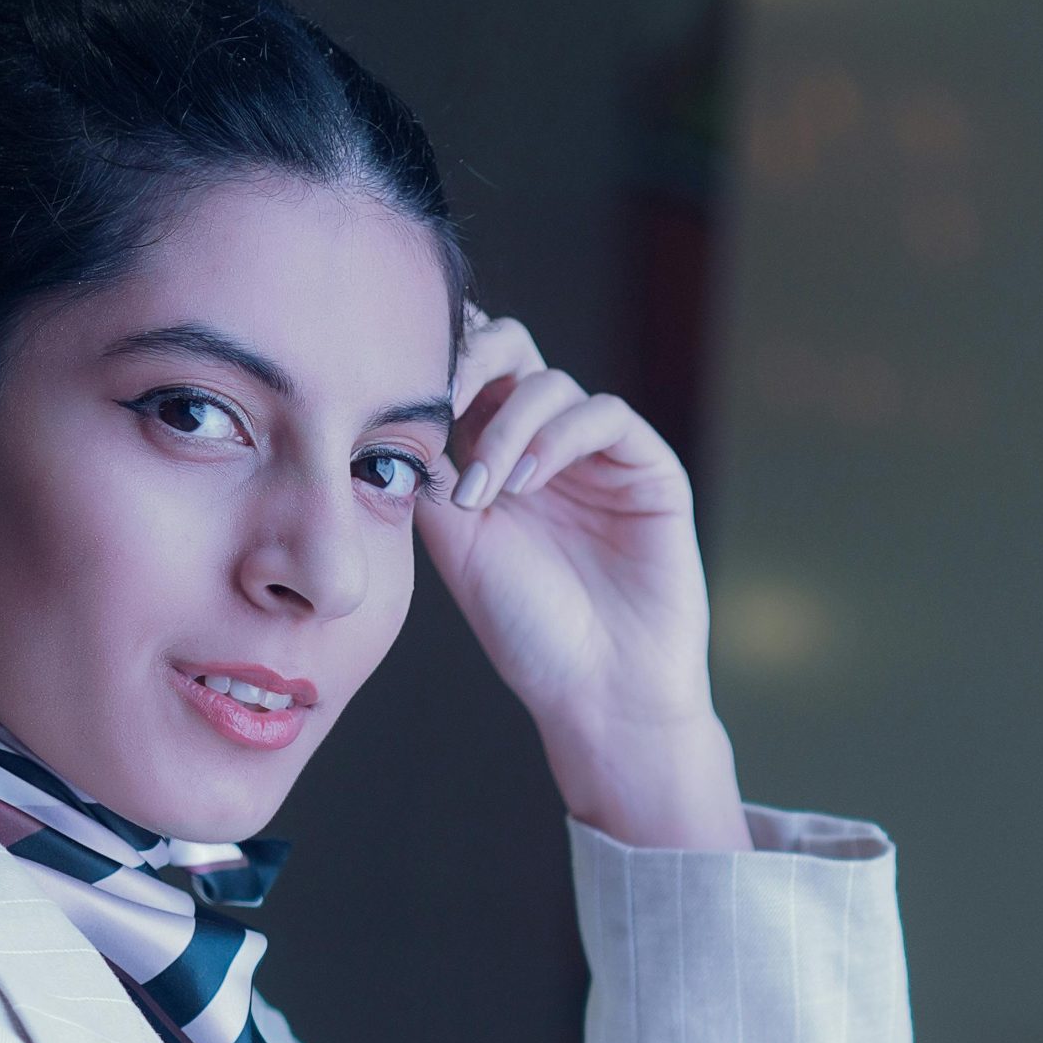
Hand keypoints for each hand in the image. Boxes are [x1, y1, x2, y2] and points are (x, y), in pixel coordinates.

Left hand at [418, 308, 748, 848]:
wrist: (599, 693)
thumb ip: (429, 474)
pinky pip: (606, 415)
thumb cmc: (527, 632)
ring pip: (551, 383)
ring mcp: (599, 456)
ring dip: (507, 425)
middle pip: (512, 349)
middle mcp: (546, 446)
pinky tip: (527, 484)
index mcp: (494, 458)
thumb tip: (392, 411)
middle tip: (437, 401)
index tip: (395, 389)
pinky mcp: (650, 469)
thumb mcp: (456, 547)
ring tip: (483, 490)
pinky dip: (559, 436)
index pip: (467, 375)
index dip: (435, 364)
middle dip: (470, 360)